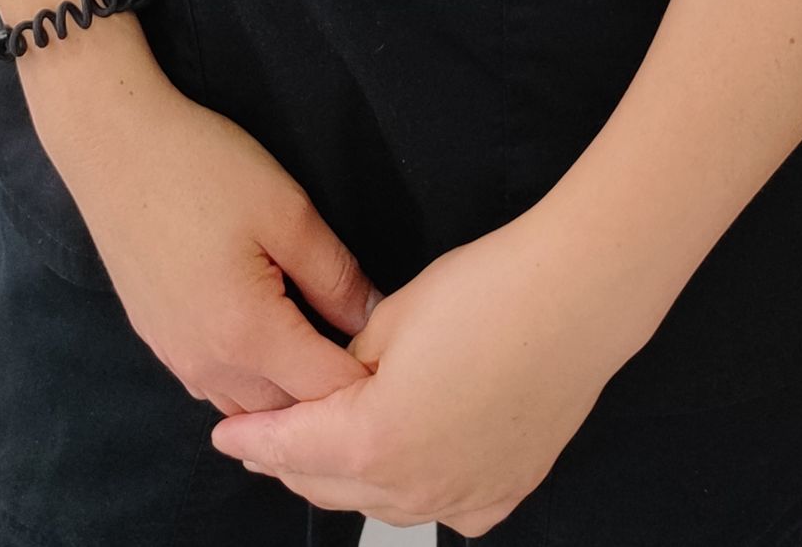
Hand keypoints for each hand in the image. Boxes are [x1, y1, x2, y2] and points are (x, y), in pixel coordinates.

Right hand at [31, 65, 383, 414]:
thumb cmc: (200, 166)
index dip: (368, 379)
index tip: (396, 356)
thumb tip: (374, 318)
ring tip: (319, 346)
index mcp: (247, 335)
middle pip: (287, 413)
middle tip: (363, 351)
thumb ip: (335, 274)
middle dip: (329, 395)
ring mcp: (177, 359)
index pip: (326, 391)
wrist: (112, 144)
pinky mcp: (158, 342)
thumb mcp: (286, 209)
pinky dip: (249, 380)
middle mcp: (208, 366)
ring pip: (248, 406)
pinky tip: (267, 337)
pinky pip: (215, 386)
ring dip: (286, 392)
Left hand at [206, 206, 618, 534]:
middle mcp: (414, 487)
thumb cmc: (484, 293)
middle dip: (292, 460)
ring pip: (383, 503)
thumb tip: (335, 382)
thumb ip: (348, 365)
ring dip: (348, 477)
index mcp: (372, 441)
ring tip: (329, 444)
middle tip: (269, 434)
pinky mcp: (504, 490)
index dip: (254, 438)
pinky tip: (411, 462)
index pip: (291, 448)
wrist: (575, 299)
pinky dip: (414, 489)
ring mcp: (464, 498)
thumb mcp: (390, 318)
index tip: (226, 434)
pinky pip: (443, 507)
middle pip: (329, 484)